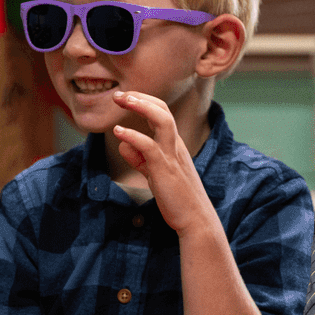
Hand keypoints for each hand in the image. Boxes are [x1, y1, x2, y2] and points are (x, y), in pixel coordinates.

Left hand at [111, 91, 216, 234]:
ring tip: (122, 100)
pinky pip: (149, 147)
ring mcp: (172, 156)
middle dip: (140, 97)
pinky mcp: (165, 170)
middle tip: (119, 94)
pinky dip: (133, 136)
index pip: (162, 112)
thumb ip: (139, 159)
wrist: (195, 219)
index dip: (143, 101)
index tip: (124, 98)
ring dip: (141, 107)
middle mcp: (175, 146)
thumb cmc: (177, 198)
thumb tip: (124, 144)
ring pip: (162, 120)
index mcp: (174, 145)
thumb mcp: (154, 174)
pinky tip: (119, 132)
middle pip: (162, 109)